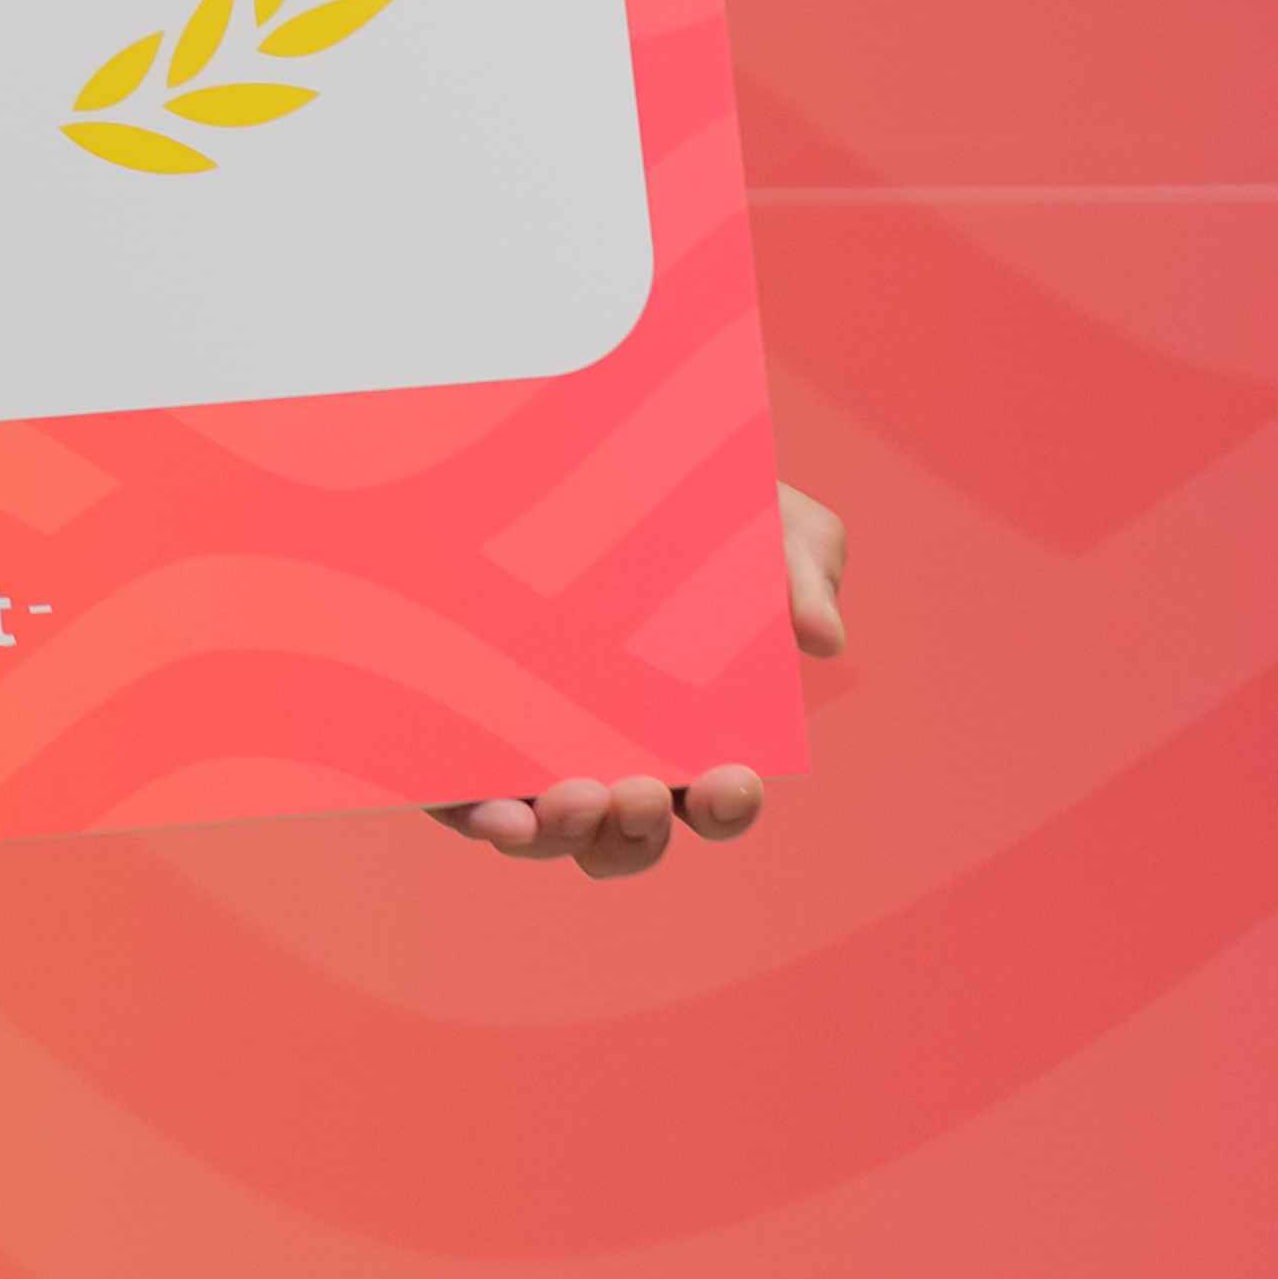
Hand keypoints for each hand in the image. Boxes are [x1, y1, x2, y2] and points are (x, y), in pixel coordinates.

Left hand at [430, 481, 845, 877]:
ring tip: (573, 795)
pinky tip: (496, 807)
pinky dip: (479, 816)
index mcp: (688, 728)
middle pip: (628, 836)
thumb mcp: (759, 516)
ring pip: (548, 831)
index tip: (736, 777)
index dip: (727, 806)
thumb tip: (823, 638)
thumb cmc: (683, 496)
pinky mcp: (454, 731)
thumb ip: (801, 568)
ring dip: (564, 832)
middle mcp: (609, 752)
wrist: (562, 442)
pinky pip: (461, 800)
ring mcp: (530, 747)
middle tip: (642, 790)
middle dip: (640, 830)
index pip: (712, 799)